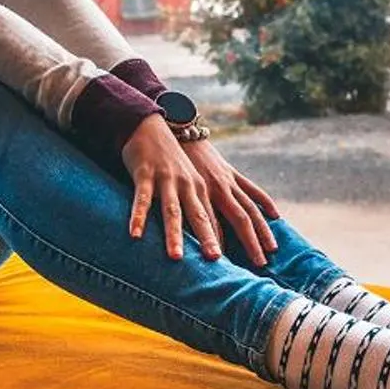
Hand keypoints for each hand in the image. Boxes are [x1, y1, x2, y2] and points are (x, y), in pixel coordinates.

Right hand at [122, 117, 275, 267]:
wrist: (152, 127)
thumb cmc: (177, 159)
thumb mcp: (200, 179)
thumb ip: (210, 204)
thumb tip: (224, 235)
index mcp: (208, 188)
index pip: (230, 216)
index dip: (244, 238)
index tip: (255, 261)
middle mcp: (191, 185)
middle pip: (204, 216)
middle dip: (211, 239)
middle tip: (218, 262)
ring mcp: (168, 180)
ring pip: (172, 210)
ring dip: (174, 234)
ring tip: (175, 257)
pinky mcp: (145, 175)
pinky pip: (141, 200)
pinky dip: (138, 217)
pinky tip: (134, 235)